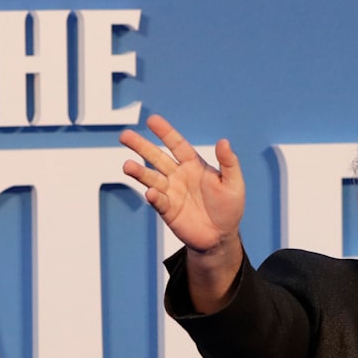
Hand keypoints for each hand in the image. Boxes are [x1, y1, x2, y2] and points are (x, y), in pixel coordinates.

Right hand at [120, 115, 243, 254]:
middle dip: (141, 146)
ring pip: (151, 178)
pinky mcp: (167, 211)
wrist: (221, 237)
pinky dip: (154, 197)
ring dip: (139, 172)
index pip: (177, 144)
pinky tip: (150, 193)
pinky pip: (159, 201)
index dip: (165, 132)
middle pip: (156, 157)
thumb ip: (229, 162)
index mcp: (193, 165)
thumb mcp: (234, 183)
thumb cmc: (229, 207)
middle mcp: (178, 176)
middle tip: (124, 136)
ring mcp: (171, 193)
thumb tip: (223, 141)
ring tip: (126, 166)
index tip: (151, 120)